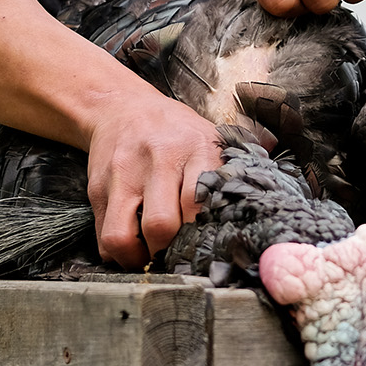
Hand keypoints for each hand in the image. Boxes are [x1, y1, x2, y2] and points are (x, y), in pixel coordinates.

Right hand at [85, 93, 222, 266]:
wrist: (122, 105)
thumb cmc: (176, 131)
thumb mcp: (211, 137)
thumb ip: (235, 169)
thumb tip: (268, 206)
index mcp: (196, 147)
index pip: (199, 202)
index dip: (202, 235)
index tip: (206, 247)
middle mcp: (157, 159)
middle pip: (161, 226)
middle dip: (170, 252)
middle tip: (178, 256)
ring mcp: (123, 174)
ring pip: (122, 236)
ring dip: (137, 260)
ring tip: (150, 258)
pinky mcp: (97, 187)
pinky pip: (102, 236)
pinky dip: (116, 253)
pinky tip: (132, 246)